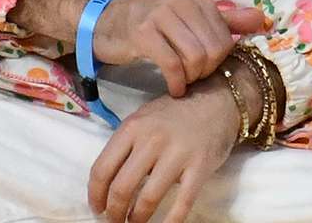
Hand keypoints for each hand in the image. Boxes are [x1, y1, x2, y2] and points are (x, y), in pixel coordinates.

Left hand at [89, 81, 240, 222]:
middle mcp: (151, 141)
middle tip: (115, 222)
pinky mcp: (199, 168)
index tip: (97, 208)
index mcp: (131, 128)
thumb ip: (126, 145)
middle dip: (115, 213)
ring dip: (138, 219)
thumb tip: (108, 181)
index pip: (102, 169)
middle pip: (122, 188)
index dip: (95, 195)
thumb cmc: (175, 114)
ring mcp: (176, 154)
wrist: (216, 102)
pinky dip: (170, 221)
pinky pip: (182, 203)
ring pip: (148, 199)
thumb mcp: (143, 119)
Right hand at [93, 0, 267, 96]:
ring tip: (183, 80)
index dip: (218, 60)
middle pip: (212, 50)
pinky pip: (172, 65)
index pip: (225, 38)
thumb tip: (263, 20)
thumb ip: (227, 20)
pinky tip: (173, 88)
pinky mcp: (142, 33)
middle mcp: (180, 1)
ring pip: (195, 58)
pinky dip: (176, 82)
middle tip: (192, 77)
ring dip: (191, 78)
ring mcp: (160, 15)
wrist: (107, 22)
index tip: (203, 66)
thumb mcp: (190, 19)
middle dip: (205, 71)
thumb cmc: (151, 24)